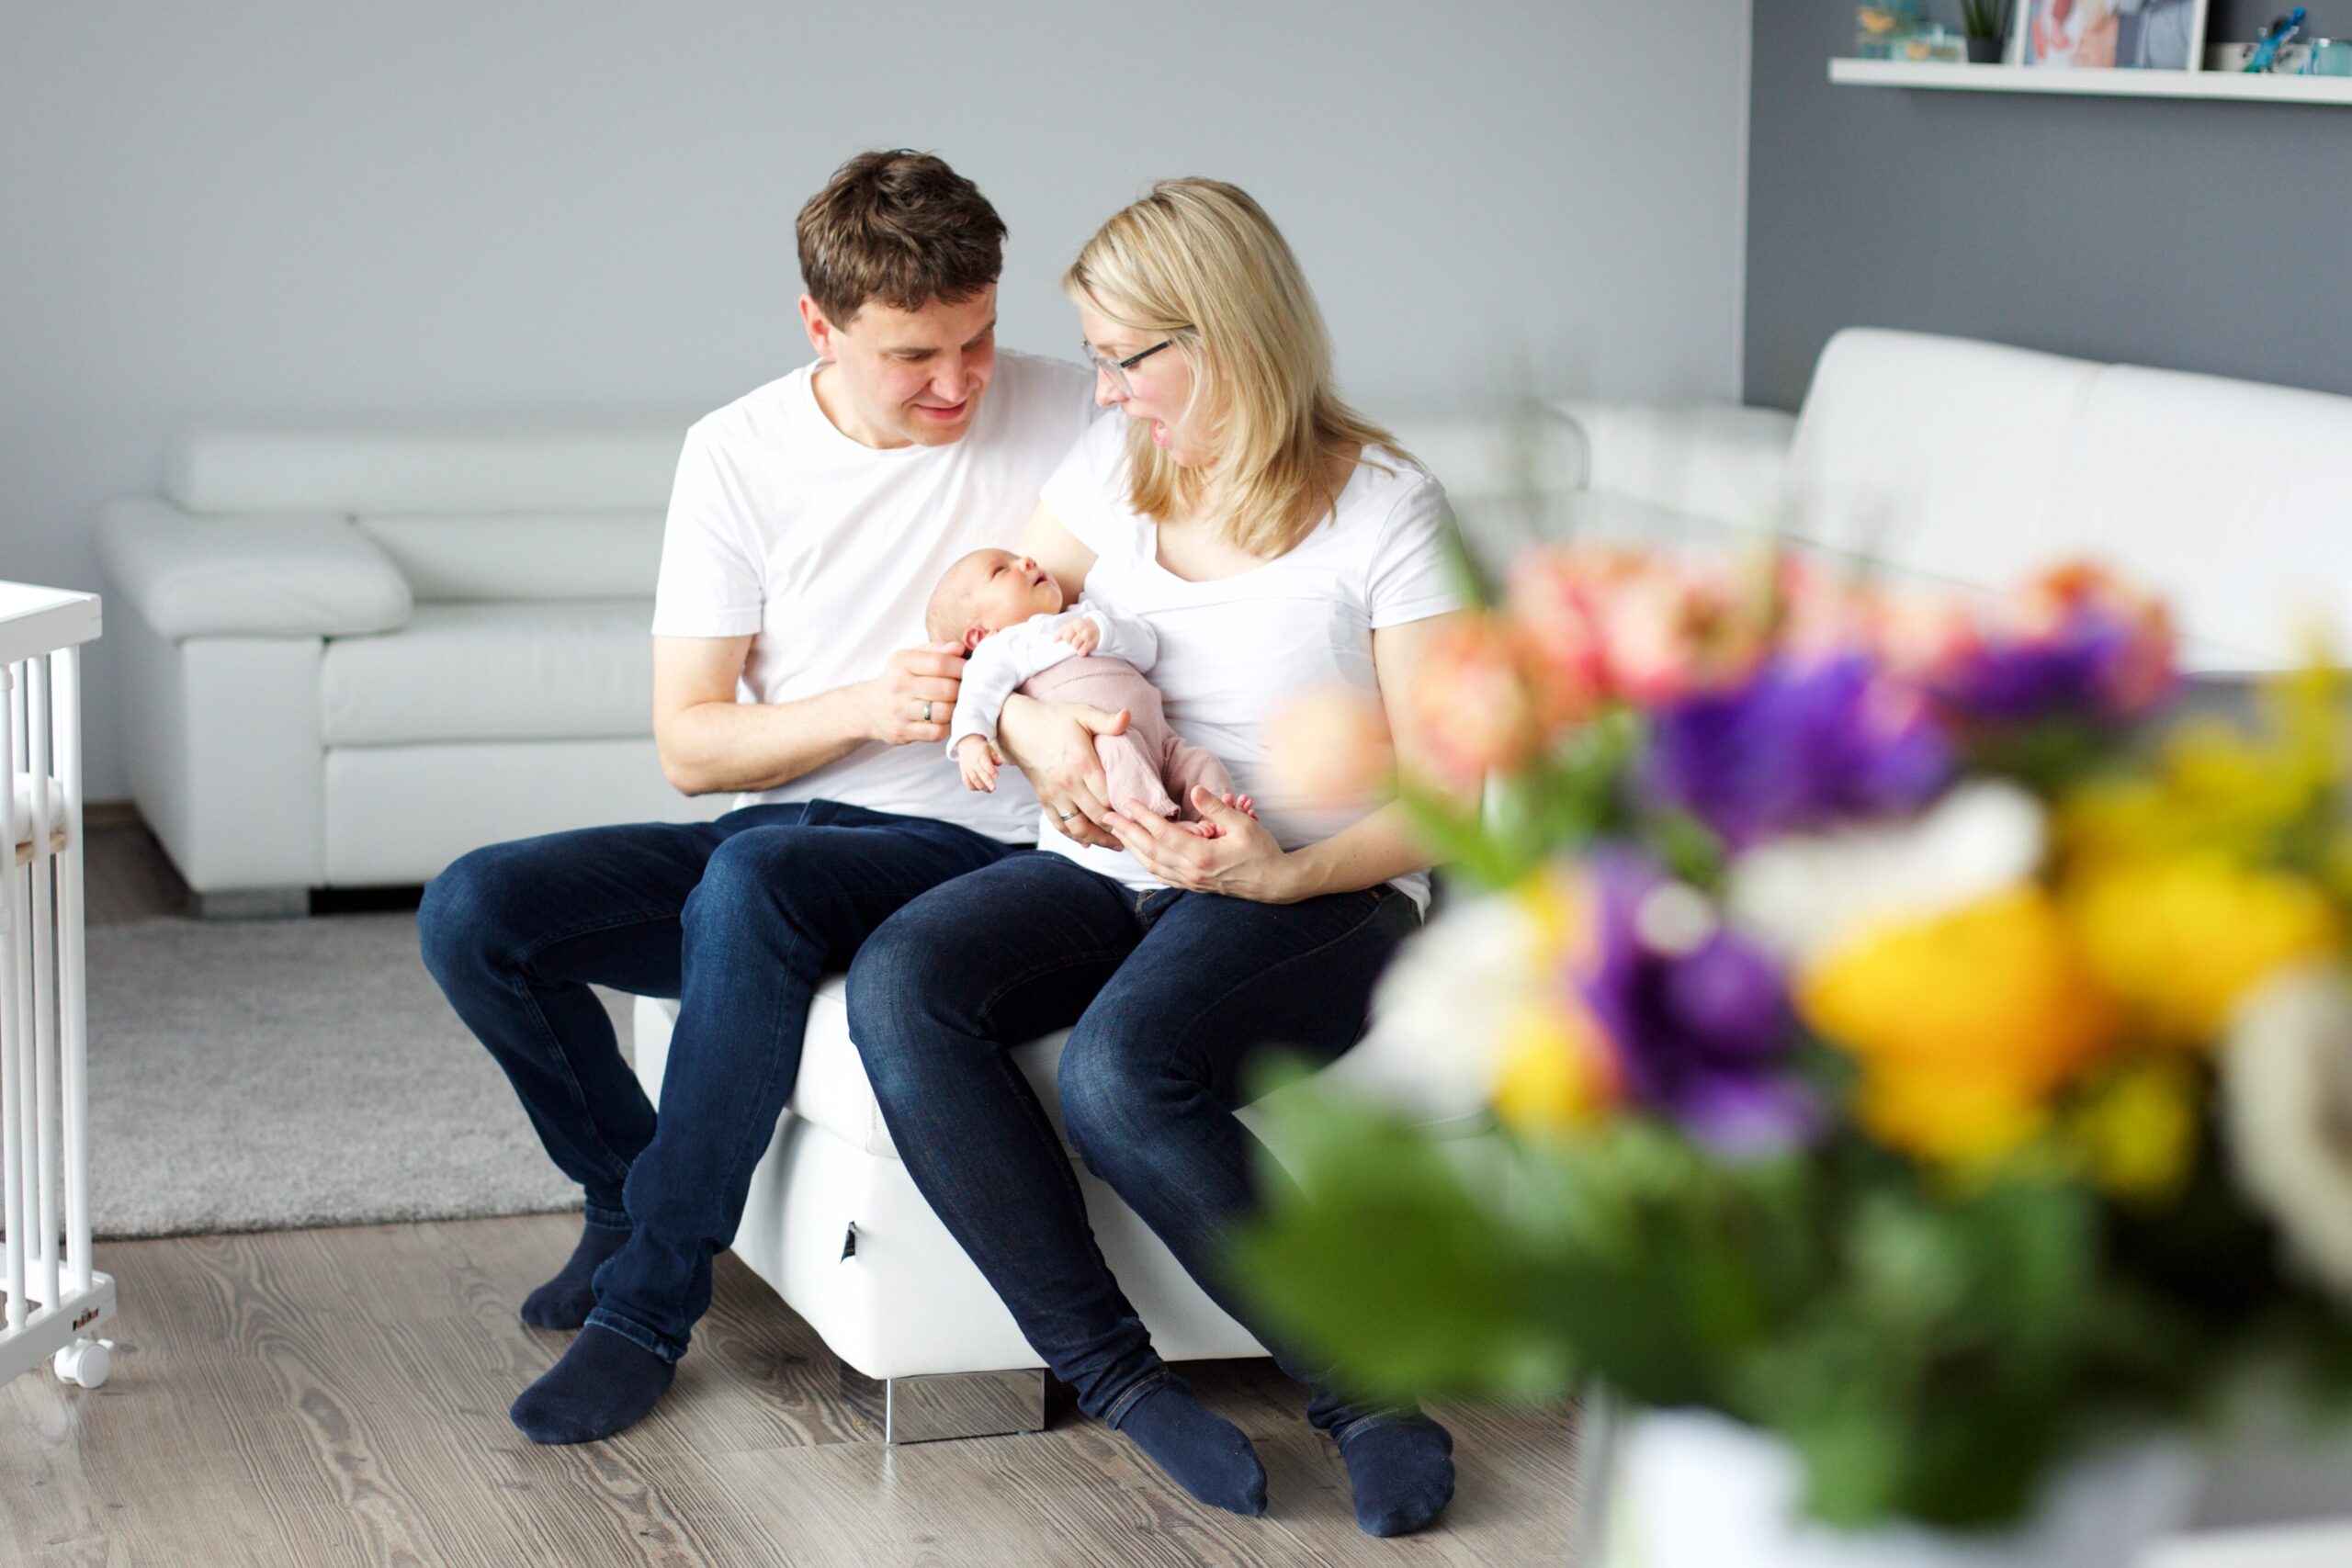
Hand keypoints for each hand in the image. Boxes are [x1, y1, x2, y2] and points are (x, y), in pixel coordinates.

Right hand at [863, 643, 964, 746]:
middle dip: (962, 689)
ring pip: (944, 712)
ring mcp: (900, 711)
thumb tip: (960, 648)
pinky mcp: (903, 732)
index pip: (940, 663)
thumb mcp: (912, 657)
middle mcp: (898, 686)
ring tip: (955, 703)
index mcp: (902, 662)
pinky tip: (945, 718)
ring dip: (956, 709)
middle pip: (947, 689)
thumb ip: (937, 650)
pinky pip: (937, 732)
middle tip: (966, 689)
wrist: (869, 708)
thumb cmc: (899, 679)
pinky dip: (947, 726)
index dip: (961, 667)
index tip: (969, 670)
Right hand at [956, 734, 1000, 792]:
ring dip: (981, 786)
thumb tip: (999, 763)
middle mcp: (973, 762)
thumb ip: (995, 756)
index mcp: (981, 755)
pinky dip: (972, 787)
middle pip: (980, 773)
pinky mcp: (964, 772)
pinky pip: (967, 782)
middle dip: (987, 782)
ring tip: (989, 790)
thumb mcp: (990, 748)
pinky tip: (979, 789)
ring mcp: (967, 768)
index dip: (991, 770)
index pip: (986, 763)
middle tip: (993, 788)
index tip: (997, 776)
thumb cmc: (981, 748)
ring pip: (973, 779)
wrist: (967, 744)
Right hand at [996, 694, 1128, 848]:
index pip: (1109, 796)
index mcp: (1082, 763)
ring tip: (1115, 844)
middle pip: (1097, 817)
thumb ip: (1106, 720)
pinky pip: (1059, 825)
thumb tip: (1127, 715)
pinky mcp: (1044, 799)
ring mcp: (1054, 795)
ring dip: (1098, 839)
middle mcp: (1068, 784)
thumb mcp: (1082, 713)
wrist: (1016, 726)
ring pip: (1078, 828)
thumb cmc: (1053, 718)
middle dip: (1117, 829)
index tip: (1140, 813)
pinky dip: (1074, 837)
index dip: (1126, 808)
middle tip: (1134, 833)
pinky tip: (1087, 842)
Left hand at [1056, 618, 1101, 656]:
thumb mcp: (1072, 626)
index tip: (1064, 641)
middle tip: (1074, 642)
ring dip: (1076, 648)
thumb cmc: (1082, 628)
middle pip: (1067, 639)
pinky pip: (1081, 652)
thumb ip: (1062, 632)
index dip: (1062, 638)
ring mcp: (1087, 635)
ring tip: (1080, 645)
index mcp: (1074, 624)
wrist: (1100, 626)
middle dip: (1069, 643)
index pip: (1063, 632)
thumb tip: (1053, 641)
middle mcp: (1081, 628)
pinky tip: (1084, 649)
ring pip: (1074, 646)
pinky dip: (1081, 652)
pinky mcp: (1093, 642)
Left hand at [1106, 787, 1299, 901]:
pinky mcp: (1195, 886)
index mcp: (1201, 855)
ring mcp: (1191, 881)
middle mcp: (1191, 871)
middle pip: (1149, 850)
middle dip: (1126, 832)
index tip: (1126, 802)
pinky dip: (1147, 862)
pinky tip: (1140, 854)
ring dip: (1133, 848)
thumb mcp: (1243, 824)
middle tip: (1107, 816)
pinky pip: (1163, 875)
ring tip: (1118, 833)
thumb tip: (1196, 791)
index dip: (1142, 816)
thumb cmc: (1263, 852)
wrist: (1276, 883)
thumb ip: (1216, 808)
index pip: (1162, 832)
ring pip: (1152, 865)